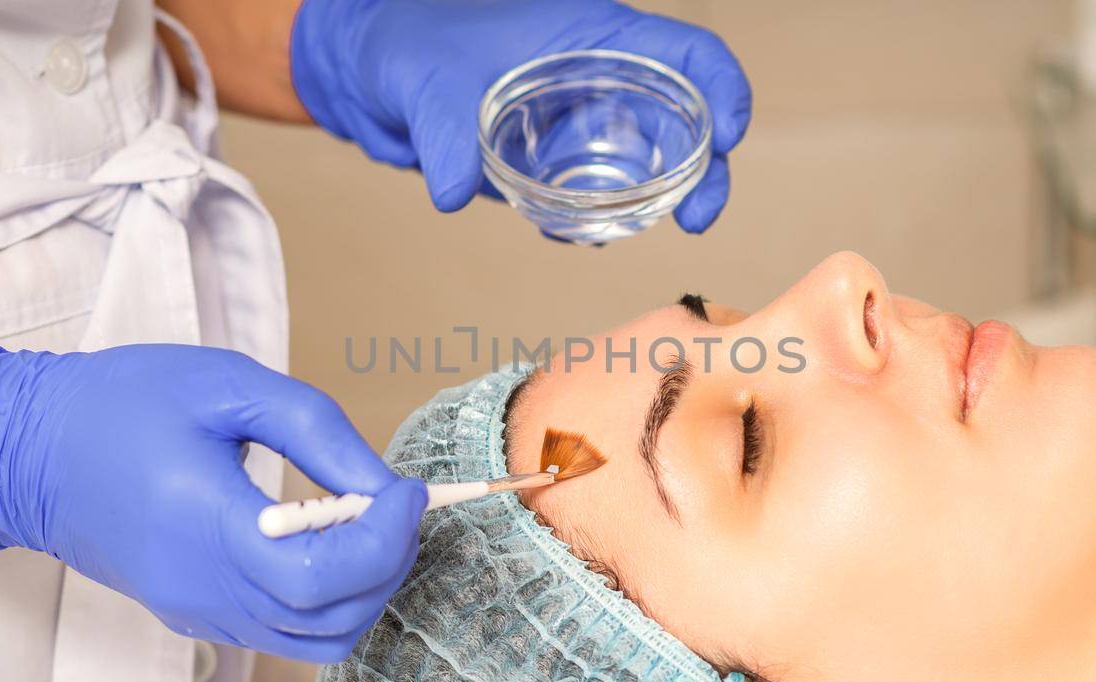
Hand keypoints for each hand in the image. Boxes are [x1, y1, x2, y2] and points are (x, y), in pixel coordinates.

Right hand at [0, 339, 424, 661]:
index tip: (406, 489)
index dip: (386, 539)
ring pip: (314, 638)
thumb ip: (316, 431)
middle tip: (393, 500)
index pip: (323, 577)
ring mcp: (196, 611)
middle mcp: (203, 588)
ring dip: (360, 585)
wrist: (26, 449)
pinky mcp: (192, 614)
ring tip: (359, 518)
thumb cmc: (122, 403)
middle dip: (387, 561)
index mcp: (207, 527)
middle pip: (331, 617)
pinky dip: (323, 596)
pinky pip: (281, 629)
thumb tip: (382, 483)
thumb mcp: (227, 385)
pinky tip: (317, 537)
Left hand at [289, 0, 751, 232]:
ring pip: (646, 163)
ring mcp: (579, 119)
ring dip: (651, 202)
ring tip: (613, 231)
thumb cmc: (405, 42)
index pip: (689, 54)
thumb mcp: (426, 81)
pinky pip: (594, 191)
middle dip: (705, 170)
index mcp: (595, 34)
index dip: (723, 90)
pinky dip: (595, 217)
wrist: (366, 68)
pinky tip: (571, 233)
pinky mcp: (552, 158)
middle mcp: (600, 76)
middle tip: (695, 219)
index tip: (728, 139)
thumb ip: (443, 133)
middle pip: (686, 118)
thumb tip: (452, 191)